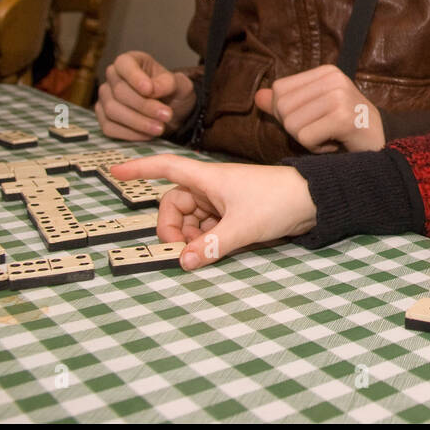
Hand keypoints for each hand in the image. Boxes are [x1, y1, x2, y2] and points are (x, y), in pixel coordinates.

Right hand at [95, 50, 196, 140]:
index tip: (149, 90)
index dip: (135, 77)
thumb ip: (169, 83)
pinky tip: (148, 135)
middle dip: (144, 106)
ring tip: (159, 128)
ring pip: (112, 111)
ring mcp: (106, 98)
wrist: (172, 112)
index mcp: (131, 61)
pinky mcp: (104, 118)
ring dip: (138, 122)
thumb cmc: (173, 93)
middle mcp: (114, 77)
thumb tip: (153, 89)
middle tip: (166, 115)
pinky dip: (129, 134)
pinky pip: (109, 127)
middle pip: (119, 92)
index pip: (124, 64)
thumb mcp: (180, 84)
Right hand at [110, 154, 314, 270]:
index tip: (114, 171)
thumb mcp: (243, 226)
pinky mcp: (234, 213)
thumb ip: (212, 246)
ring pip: (190, 219)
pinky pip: (207, 226)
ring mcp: (222, 200)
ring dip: (189, 237)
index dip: (139, 168)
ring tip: (202, 251)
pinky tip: (213, 250)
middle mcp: (211, 187)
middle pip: (174, 204)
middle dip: (171, 227)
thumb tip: (184, 262)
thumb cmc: (279, 201)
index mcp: (208, 178)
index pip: (165, 167)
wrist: (315, 200)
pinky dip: (204, 239)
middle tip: (180, 251)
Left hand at [255, 65, 384, 152]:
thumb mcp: (315, 111)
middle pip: (282, 108)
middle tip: (323, 132)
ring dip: (307, 141)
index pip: (279, 90)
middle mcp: (333, 79)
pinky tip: (336, 144)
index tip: (316, 120)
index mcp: (326, 72)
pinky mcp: (342, 118)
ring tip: (330, 137)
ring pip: (292, 125)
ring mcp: (339, 97)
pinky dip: (316, 149)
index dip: (288, 113)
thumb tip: (258, 97)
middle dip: (297, 129)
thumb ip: (285, 104)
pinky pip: (305, 138)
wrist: (384, 146)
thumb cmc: (346, 131)